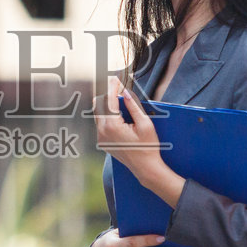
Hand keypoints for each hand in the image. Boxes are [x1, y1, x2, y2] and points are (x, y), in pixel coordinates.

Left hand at [95, 77, 184, 206]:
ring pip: (98, 113)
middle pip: (99, 105)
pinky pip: (101, 123)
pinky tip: (119, 113)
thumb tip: (125, 93)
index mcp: (112, 127)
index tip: (115, 78)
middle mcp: (102, 132)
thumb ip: (133, 106)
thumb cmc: (148, 147)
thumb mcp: (145, 124)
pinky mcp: (102, 142)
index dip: (112, 87)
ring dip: (107, 105)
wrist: (145, 168)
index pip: (109, 100)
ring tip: (120, 100)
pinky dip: (107, 115)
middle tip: (118, 86)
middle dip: (107, 94)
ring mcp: (101, 138)